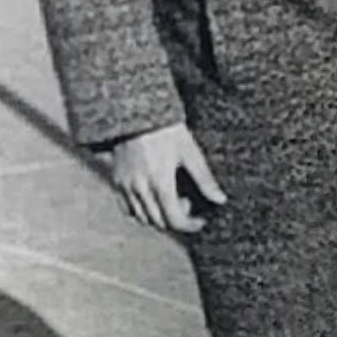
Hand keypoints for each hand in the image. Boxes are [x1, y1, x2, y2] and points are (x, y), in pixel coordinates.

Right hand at [107, 121, 225, 235]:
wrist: (136, 111)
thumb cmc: (166, 128)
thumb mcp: (190, 151)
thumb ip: (205, 179)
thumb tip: (219, 199)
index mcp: (160, 183)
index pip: (175, 219)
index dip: (190, 225)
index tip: (200, 221)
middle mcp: (140, 188)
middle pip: (159, 222)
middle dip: (176, 219)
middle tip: (188, 203)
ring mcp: (126, 185)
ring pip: (141, 217)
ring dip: (159, 216)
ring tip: (171, 196)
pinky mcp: (117, 179)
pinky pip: (127, 206)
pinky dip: (140, 209)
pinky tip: (153, 195)